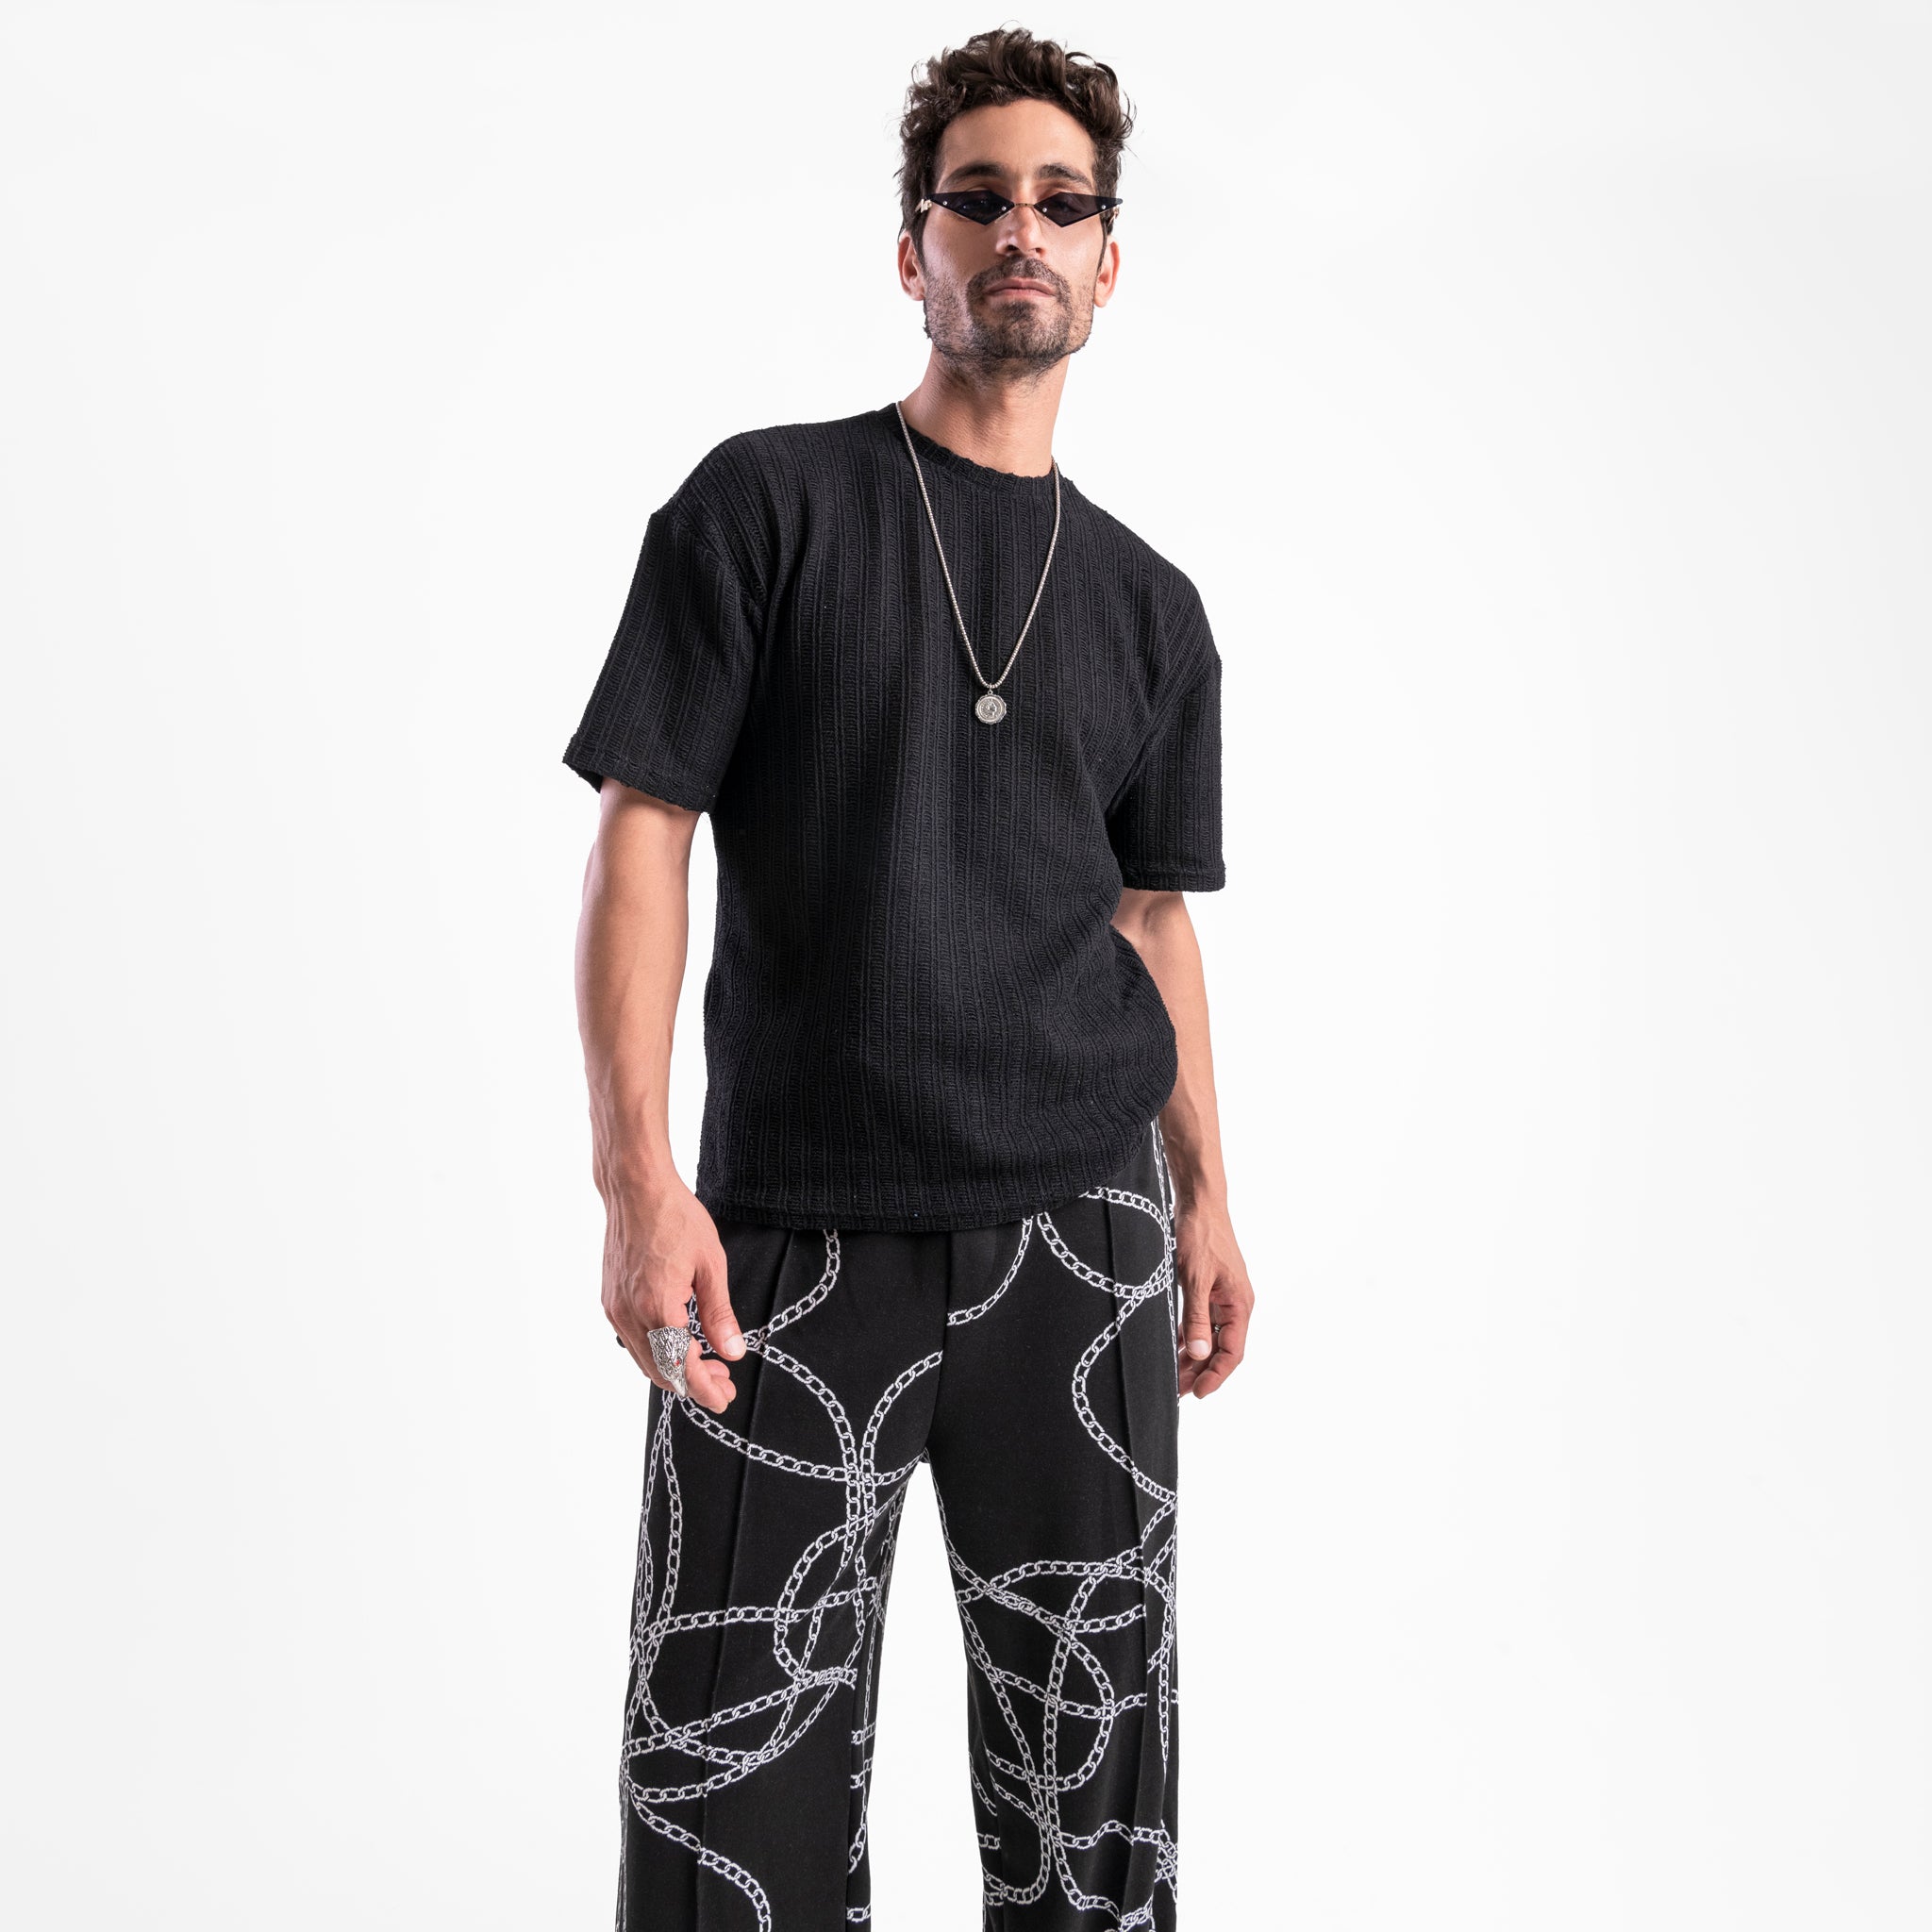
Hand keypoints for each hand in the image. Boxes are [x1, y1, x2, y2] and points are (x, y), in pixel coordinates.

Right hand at [602, 1168, 745, 1413]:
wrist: (636, 1189)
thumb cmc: (676, 1218)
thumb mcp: (711, 1265)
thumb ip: (720, 1314)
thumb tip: (733, 1352)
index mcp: (658, 1307)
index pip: (682, 1367)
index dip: (705, 1389)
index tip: (725, 1398)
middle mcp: (630, 1314)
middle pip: (660, 1372)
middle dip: (693, 1384)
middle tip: (723, 1381)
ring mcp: (615, 1309)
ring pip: (644, 1360)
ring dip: (674, 1369)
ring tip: (706, 1363)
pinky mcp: (610, 1301)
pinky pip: (633, 1340)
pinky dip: (656, 1352)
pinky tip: (679, 1342)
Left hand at [1174, 1198, 1252, 1398]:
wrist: (1199, 1203)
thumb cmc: (1201, 1235)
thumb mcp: (1195, 1279)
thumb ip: (1197, 1317)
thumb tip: (1200, 1354)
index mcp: (1240, 1304)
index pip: (1232, 1352)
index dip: (1216, 1376)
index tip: (1198, 1393)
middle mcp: (1234, 1304)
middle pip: (1221, 1348)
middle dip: (1201, 1372)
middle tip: (1178, 1391)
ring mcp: (1222, 1296)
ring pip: (1210, 1336)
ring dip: (1193, 1357)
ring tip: (1173, 1376)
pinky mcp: (1208, 1288)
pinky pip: (1201, 1321)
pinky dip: (1189, 1336)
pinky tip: (1174, 1348)